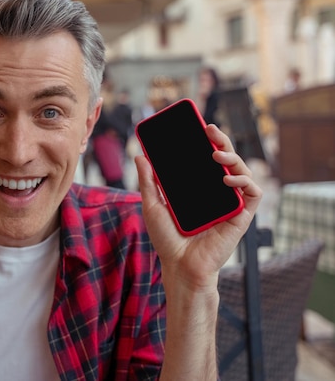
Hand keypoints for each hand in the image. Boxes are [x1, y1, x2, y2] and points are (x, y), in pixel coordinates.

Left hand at [135, 124, 262, 291]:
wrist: (179, 266)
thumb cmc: (167, 240)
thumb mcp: (152, 205)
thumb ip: (148, 182)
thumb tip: (140, 156)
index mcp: (198, 189)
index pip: (205, 160)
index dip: (205, 141)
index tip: (198, 126)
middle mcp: (215, 193)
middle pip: (225, 160)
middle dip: (221, 141)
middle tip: (209, 129)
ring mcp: (229, 204)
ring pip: (241, 171)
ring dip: (232, 157)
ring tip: (216, 152)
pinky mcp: (241, 217)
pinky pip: (252, 193)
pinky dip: (244, 180)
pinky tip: (227, 178)